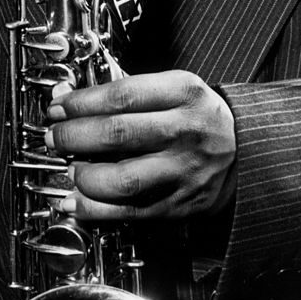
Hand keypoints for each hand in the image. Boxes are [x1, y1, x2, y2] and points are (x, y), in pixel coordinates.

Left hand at [44, 70, 235, 220]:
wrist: (244, 152)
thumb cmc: (199, 116)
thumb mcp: (176, 88)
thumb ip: (128, 93)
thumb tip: (70, 102)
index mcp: (185, 94)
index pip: (123, 96)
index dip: (81, 103)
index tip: (58, 106)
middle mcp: (186, 131)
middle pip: (118, 134)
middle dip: (74, 136)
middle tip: (55, 136)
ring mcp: (183, 171)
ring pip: (123, 179)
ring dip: (84, 175)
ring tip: (69, 168)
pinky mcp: (178, 204)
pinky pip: (129, 211)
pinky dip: (94, 209)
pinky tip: (75, 201)